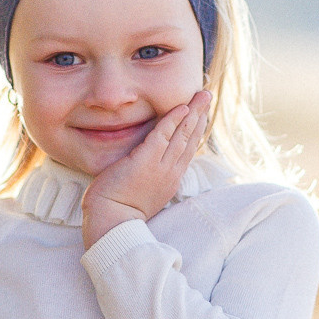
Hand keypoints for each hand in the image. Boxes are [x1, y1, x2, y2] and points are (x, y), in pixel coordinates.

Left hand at [81, 90, 211, 250]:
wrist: (112, 223)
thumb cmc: (118, 211)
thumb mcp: (141, 194)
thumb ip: (146, 179)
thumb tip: (143, 168)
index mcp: (169, 180)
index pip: (186, 150)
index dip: (194, 130)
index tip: (200, 115)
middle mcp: (170, 172)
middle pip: (190, 139)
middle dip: (200, 115)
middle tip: (207, 96)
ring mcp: (160, 166)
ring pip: (182, 134)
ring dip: (193, 112)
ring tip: (203, 95)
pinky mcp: (146, 160)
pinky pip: (164, 135)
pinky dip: (174, 119)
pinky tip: (182, 106)